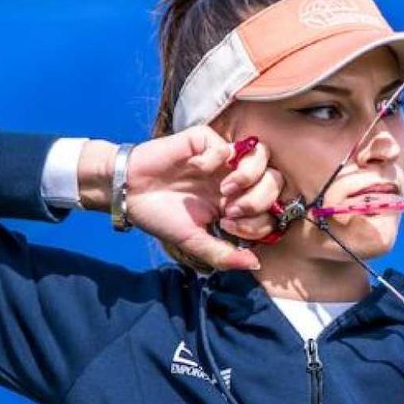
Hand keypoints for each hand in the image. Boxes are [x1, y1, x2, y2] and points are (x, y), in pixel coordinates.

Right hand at [122, 127, 285, 272]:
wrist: (129, 192)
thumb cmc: (160, 216)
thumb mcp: (193, 241)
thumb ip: (223, 254)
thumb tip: (255, 263)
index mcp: (236, 202)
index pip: (271, 208)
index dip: (258, 221)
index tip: (228, 226)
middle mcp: (234, 179)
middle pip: (275, 181)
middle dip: (259, 200)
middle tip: (230, 210)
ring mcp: (222, 158)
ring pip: (262, 157)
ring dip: (248, 176)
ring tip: (223, 189)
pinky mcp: (205, 140)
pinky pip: (227, 145)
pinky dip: (214, 159)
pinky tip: (194, 167)